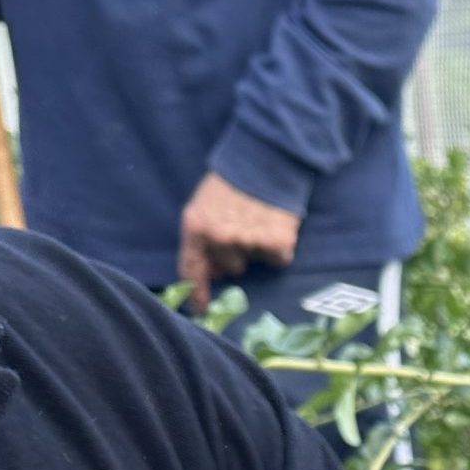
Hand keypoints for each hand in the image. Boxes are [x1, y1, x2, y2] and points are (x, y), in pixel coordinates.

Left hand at [178, 172, 301, 310]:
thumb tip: (212, 270)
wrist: (267, 160)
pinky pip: (277, 260)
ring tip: (261, 223)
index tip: (200, 309)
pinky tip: (277, 226)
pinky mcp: (276, 244)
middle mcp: (220, 238)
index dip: (196, 293)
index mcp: (197, 226)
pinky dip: (279, 247)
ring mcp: (248, 242)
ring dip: (257, 249)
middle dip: (236, 256)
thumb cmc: (233, 182)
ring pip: (253, 263)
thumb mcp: (206, 205)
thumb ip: (203, 237)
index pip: (191, 269)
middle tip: (244, 231)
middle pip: (229, 268)